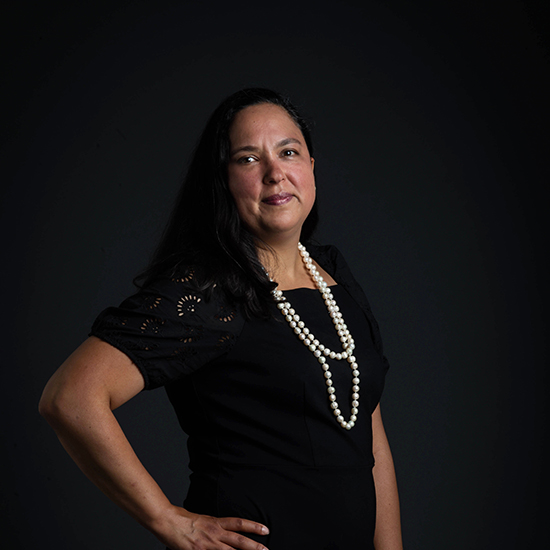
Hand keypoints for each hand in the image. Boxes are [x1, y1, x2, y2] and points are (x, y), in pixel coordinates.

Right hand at [152, 506, 269, 549]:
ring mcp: (207, 545)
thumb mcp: (203, 519)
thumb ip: (215, 526)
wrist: (167, 520)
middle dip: (254, 546)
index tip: (265, 529)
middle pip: (238, 540)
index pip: (239, 523)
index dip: (253, 526)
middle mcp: (214, 533)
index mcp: (216, 522)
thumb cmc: (183, 519)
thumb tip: (226, 531)